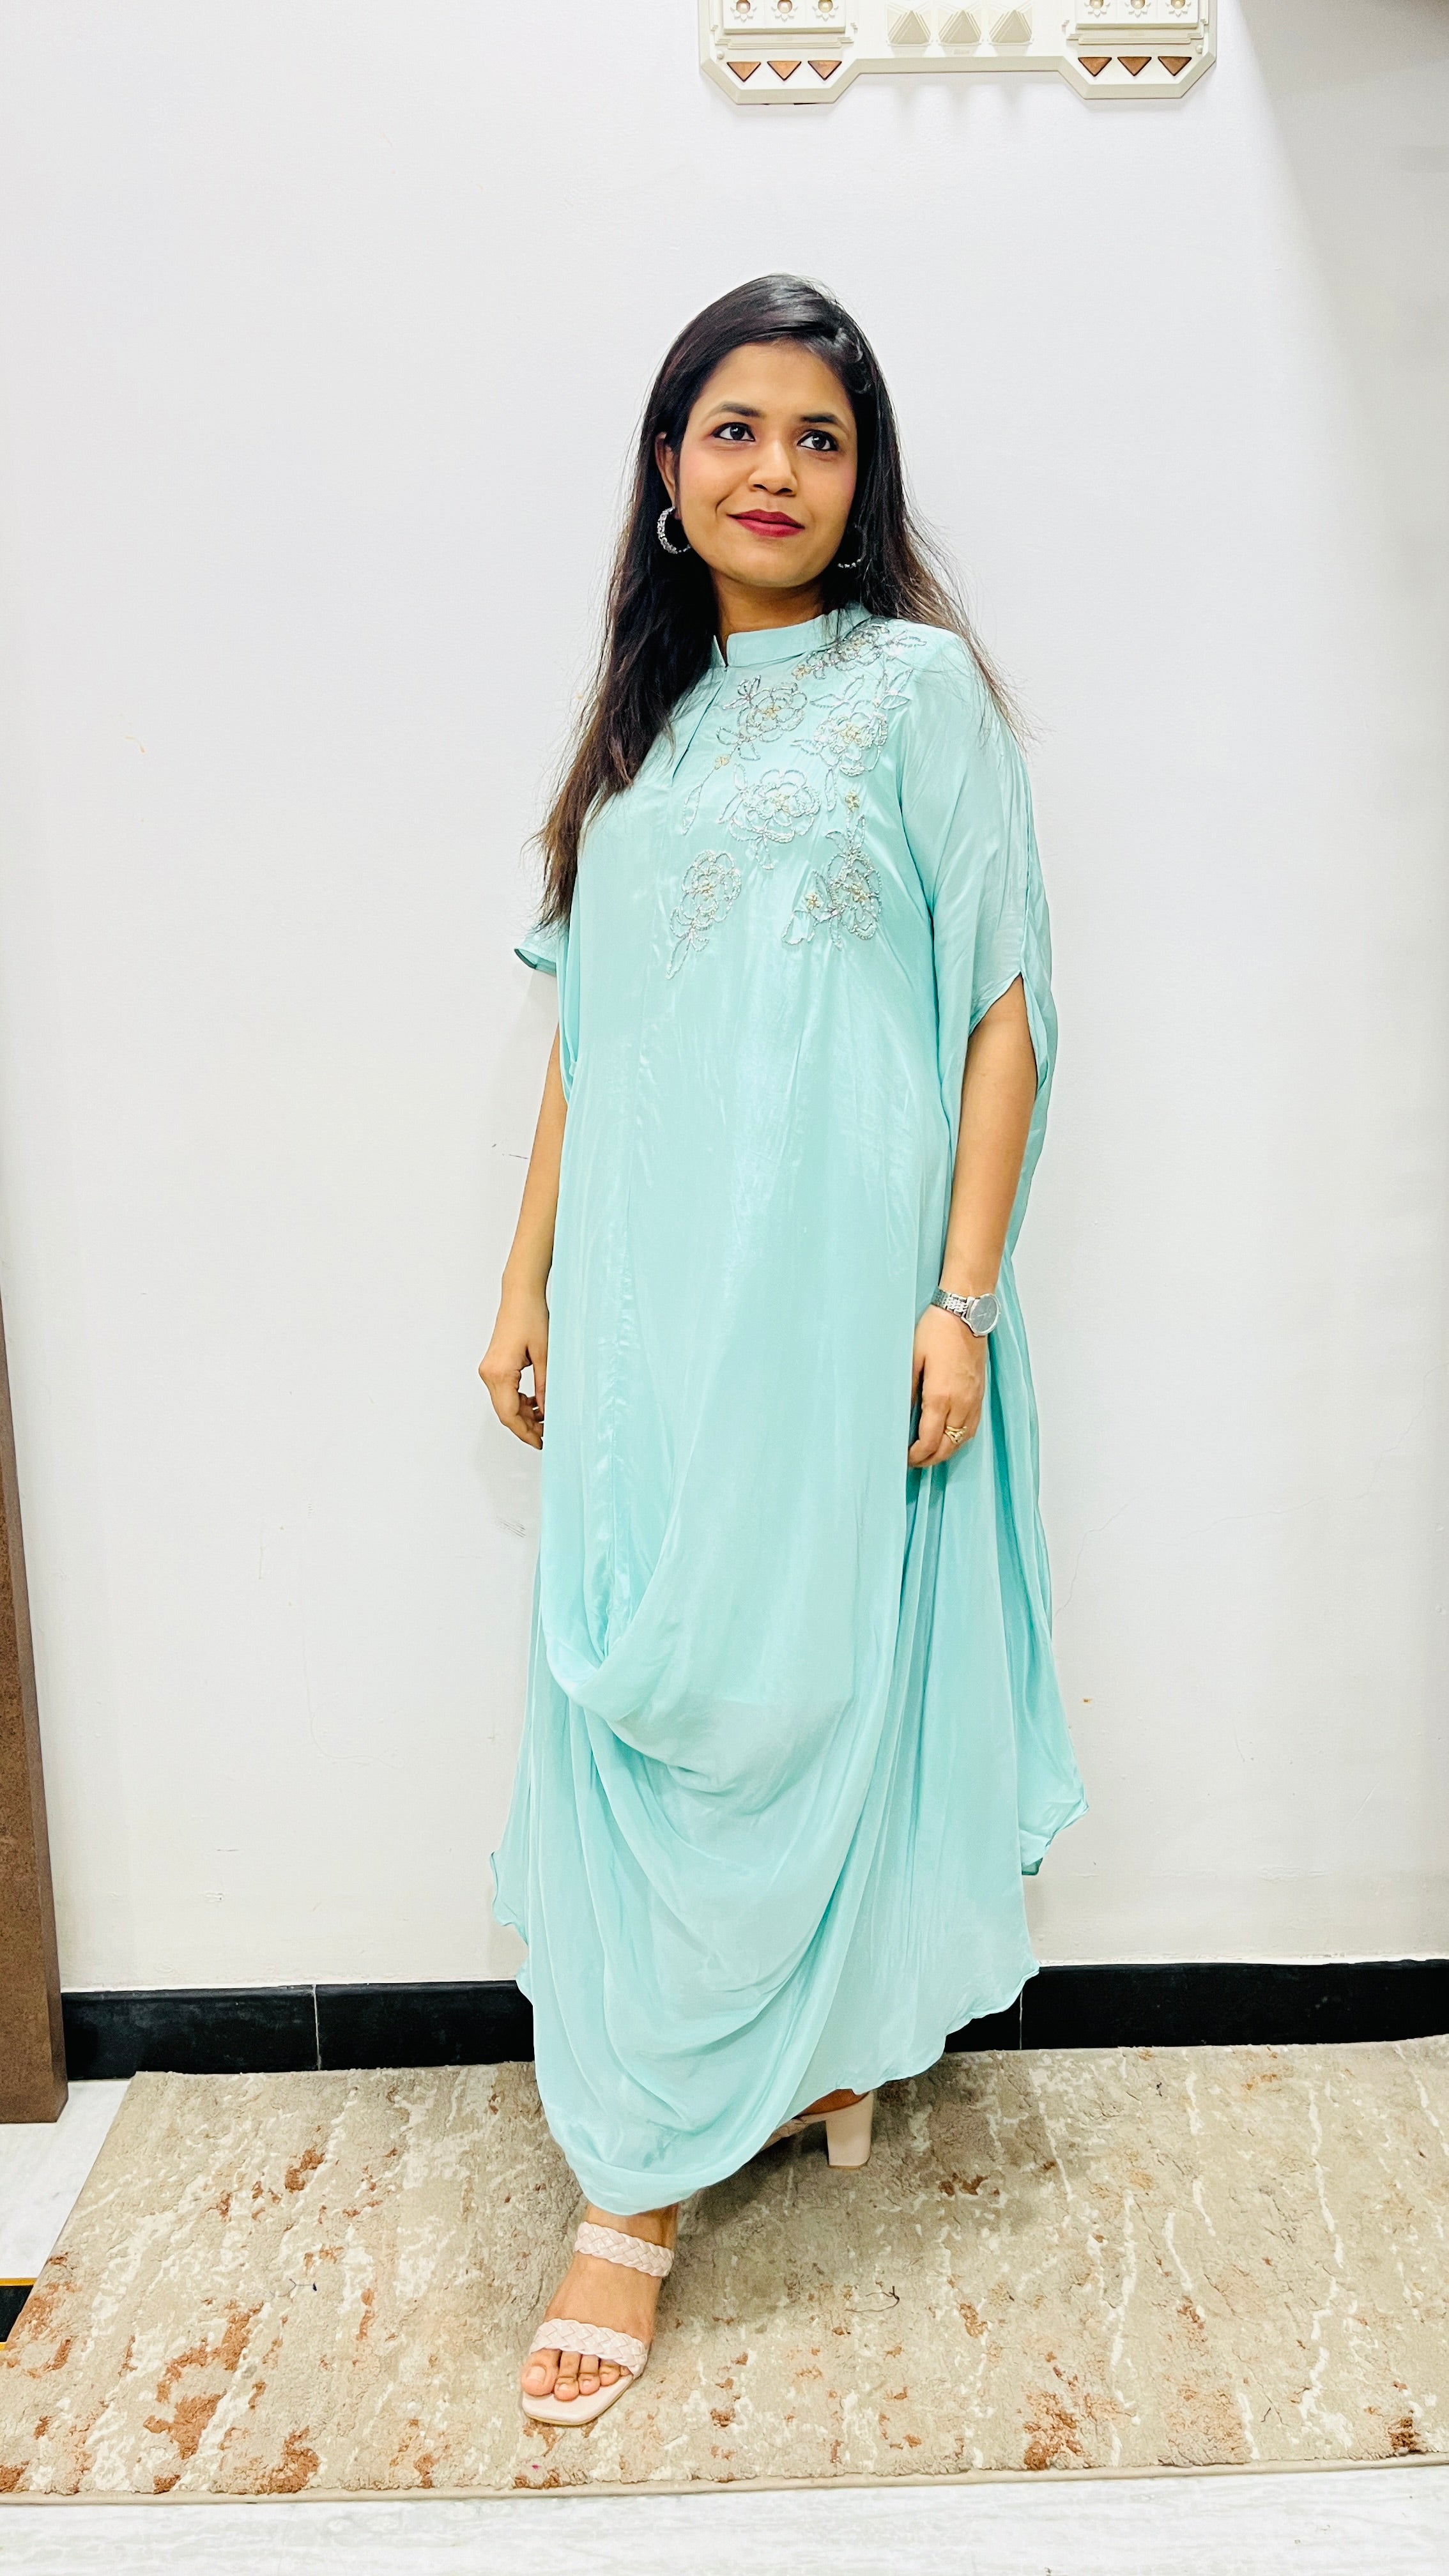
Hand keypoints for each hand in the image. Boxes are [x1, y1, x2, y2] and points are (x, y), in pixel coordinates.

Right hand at [479, 1281, 549, 1449]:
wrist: (520, 1296)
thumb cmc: (531, 1317)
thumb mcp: (546, 1356)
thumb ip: (545, 1387)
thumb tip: (547, 1412)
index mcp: (499, 1373)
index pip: (509, 1415)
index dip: (525, 1433)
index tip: (541, 1442)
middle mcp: (489, 1373)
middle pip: (505, 1412)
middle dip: (526, 1426)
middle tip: (547, 1433)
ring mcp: (490, 1370)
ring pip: (505, 1404)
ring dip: (524, 1414)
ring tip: (546, 1418)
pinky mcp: (494, 1366)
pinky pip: (505, 1392)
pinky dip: (519, 1401)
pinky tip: (536, 1402)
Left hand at [908, 1303, 985, 1468]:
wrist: (966, 1313)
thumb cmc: (937, 1330)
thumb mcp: (912, 1359)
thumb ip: (907, 1391)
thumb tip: (899, 1416)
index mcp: (941, 1396)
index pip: (929, 1440)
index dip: (915, 1455)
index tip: (903, 1458)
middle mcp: (961, 1402)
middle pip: (948, 1446)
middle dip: (930, 1459)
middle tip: (913, 1462)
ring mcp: (974, 1399)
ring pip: (962, 1439)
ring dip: (946, 1451)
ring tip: (929, 1454)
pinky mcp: (980, 1393)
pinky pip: (973, 1427)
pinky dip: (960, 1439)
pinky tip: (950, 1437)